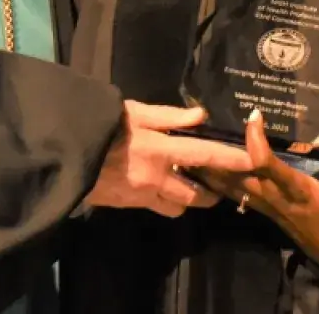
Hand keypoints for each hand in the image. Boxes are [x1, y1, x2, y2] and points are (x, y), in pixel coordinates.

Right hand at [86, 102, 253, 217]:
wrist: (66, 153)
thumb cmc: (102, 125)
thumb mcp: (135, 112)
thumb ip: (169, 116)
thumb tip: (200, 116)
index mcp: (160, 150)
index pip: (204, 155)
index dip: (230, 159)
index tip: (252, 162)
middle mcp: (156, 178)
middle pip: (195, 196)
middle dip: (210, 193)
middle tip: (217, 183)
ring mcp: (141, 195)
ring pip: (176, 206)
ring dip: (186, 198)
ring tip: (187, 185)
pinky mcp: (127, 204)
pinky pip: (155, 206)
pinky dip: (163, 198)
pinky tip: (159, 185)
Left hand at [195, 109, 318, 280]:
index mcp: (299, 191)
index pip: (267, 164)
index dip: (256, 140)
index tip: (254, 115)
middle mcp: (278, 200)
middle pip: (238, 178)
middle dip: (217, 157)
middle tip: (199, 133)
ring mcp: (272, 209)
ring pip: (235, 190)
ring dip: (214, 173)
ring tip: (193, 152)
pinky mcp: (270, 214)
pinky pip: (242, 197)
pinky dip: (225, 184)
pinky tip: (212, 174)